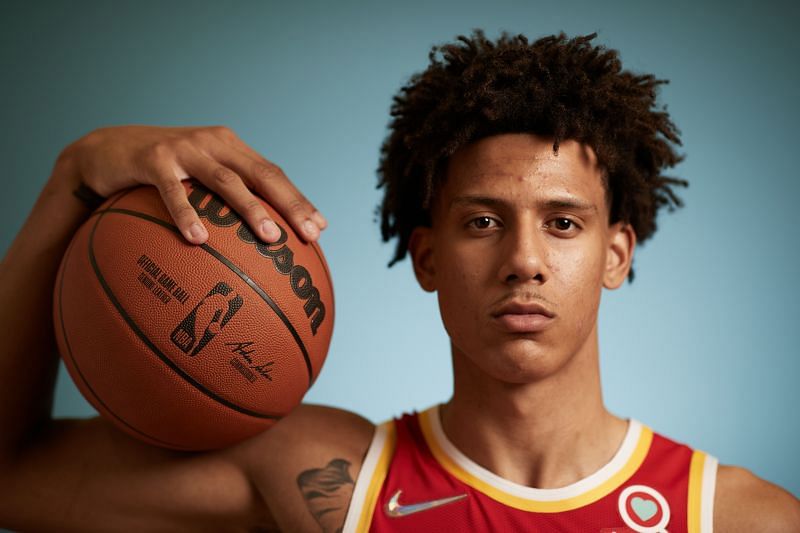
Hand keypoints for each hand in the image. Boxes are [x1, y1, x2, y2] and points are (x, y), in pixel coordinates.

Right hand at [65, 125, 326, 243]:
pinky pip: (173, 190)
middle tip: (307, 234)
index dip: (298, 199)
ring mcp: (184, 148)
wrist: (102, 151)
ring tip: (270, 238)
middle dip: (289, 204)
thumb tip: (255, 244)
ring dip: (251, 210)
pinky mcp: (152, 158)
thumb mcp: (195, 181)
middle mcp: (214, 143)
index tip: (319, 229)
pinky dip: (187, 214)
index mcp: (230, 149)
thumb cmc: (157, 175)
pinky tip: (198, 239)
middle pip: (262, 174)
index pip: (273, 174)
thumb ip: (223, 201)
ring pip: (226, 180)